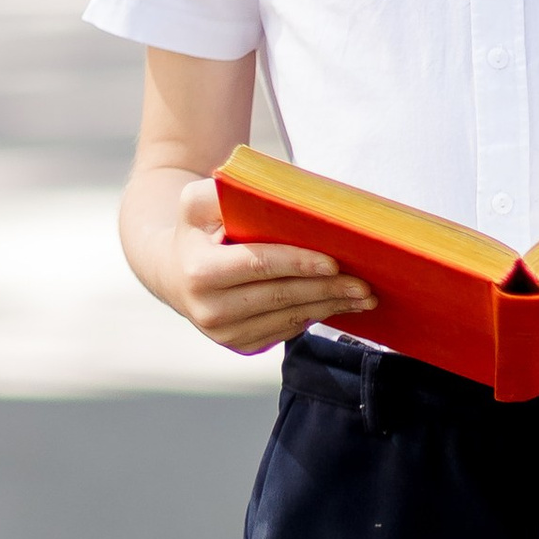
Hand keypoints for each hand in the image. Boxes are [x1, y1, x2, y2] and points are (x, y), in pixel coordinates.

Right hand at [157, 173, 376, 354]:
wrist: (175, 274)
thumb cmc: (197, 231)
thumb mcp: (197, 204)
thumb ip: (223, 192)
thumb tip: (266, 192)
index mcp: (200, 271)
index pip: (259, 266)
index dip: (298, 264)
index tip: (334, 262)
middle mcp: (210, 310)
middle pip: (281, 296)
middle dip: (326, 290)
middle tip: (364, 284)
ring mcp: (225, 334)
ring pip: (289, 319)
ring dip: (329, 307)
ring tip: (362, 297)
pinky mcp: (240, 347)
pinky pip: (286, 332)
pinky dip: (314, 317)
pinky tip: (336, 304)